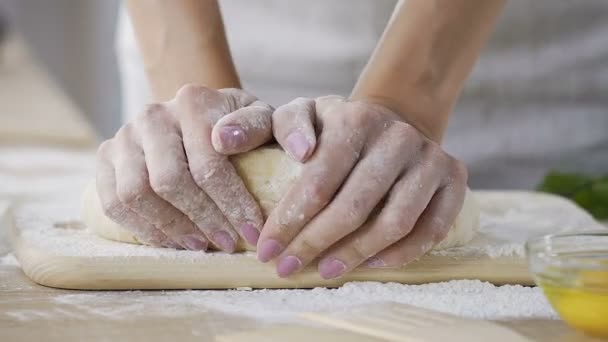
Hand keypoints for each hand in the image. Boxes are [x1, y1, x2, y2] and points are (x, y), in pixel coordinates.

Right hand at [96, 85, 272, 250]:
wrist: (201, 114)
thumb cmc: (238, 125)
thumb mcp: (261, 119)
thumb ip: (257, 125)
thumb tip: (226, 140)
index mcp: (192, 102)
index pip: (208, 164)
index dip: (231, 204)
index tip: (252, 232)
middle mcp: (153, 115)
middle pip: (169, 181)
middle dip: (202, 219)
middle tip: (226, 242)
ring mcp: (125, 135)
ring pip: (135, 193)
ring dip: (170, 227)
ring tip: (199, 244)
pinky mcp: (107, 156)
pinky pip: (112, 202)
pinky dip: (141, 228)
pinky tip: (170, 241)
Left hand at [257, 96, 467, 277]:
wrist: (394, 123)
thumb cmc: (337, 130)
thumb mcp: (302, 116)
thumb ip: (264, 126)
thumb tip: (221, 141)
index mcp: (355, 118)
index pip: (317, 180)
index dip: (289, 221)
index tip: (266, 251)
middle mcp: (396, 136)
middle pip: (353, 206)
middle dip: (314, 243)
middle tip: (287, 268)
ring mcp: (430, 158)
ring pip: (394, 222)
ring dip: (355, 254)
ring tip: (324, 271)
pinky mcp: (455, 178)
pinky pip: (431, 230)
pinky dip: (400, 254)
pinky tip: (370, 264)